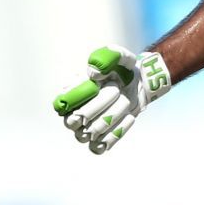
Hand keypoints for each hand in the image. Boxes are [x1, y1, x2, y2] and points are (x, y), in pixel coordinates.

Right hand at [52, 46, 171, 153]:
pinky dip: (116, 134)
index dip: (83, 98)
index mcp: (70, 92)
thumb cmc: (123, 69)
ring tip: (127, 102)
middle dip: (100, 107)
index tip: (107, 85)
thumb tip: (93, 73)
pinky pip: (98, 147)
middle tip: (118, 91)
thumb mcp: (120, 57)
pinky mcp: (98, 139)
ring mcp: (84, 128)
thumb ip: (108, 57)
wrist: (139, 84)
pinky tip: (129, 117)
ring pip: (89, 134)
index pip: (64, 104)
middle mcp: (72, 111)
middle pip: (73, 122)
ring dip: (112, 117)